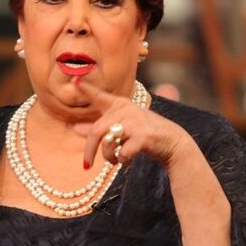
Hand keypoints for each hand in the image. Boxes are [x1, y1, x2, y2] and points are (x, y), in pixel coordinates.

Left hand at [71, 78, 196, 170]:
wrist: (172, 142)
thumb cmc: (143, 133)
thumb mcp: (121, 128)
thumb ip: (100, 127)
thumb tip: (74, 128)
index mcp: (120, 105)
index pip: (99, 96)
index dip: (86, 89)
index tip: (73, 80)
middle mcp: (126, 110)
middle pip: (96, 130)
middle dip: (89, 151)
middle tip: (86, 165)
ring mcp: (135, 122)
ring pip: (107, 142)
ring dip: (108, 157)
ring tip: (116, 161)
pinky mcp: (143, 136)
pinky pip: (122, 152)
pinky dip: (122, 160)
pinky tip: (127, 160)